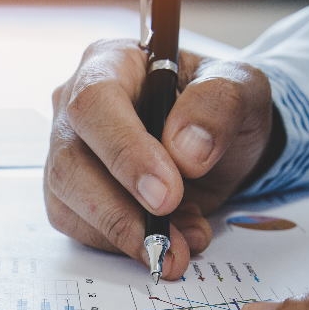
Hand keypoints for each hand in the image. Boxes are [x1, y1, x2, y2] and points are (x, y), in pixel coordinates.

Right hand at [45, 38, 274, 278]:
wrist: (218, 143)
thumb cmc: (219, 105)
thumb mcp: (240, 87)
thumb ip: (218, 105)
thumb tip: (186, 151)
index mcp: (109, 63)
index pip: (95, 104)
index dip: (125, 152)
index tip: (167, 193)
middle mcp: (75, 107)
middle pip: (70, 162)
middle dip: (121, 211)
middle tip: (171, 240)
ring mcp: (68, 153)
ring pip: (68, 202)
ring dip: (126, 236)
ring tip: (181, 245)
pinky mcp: (71, 195)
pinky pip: (81, 229)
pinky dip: (125, 245)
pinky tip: (169, 240)